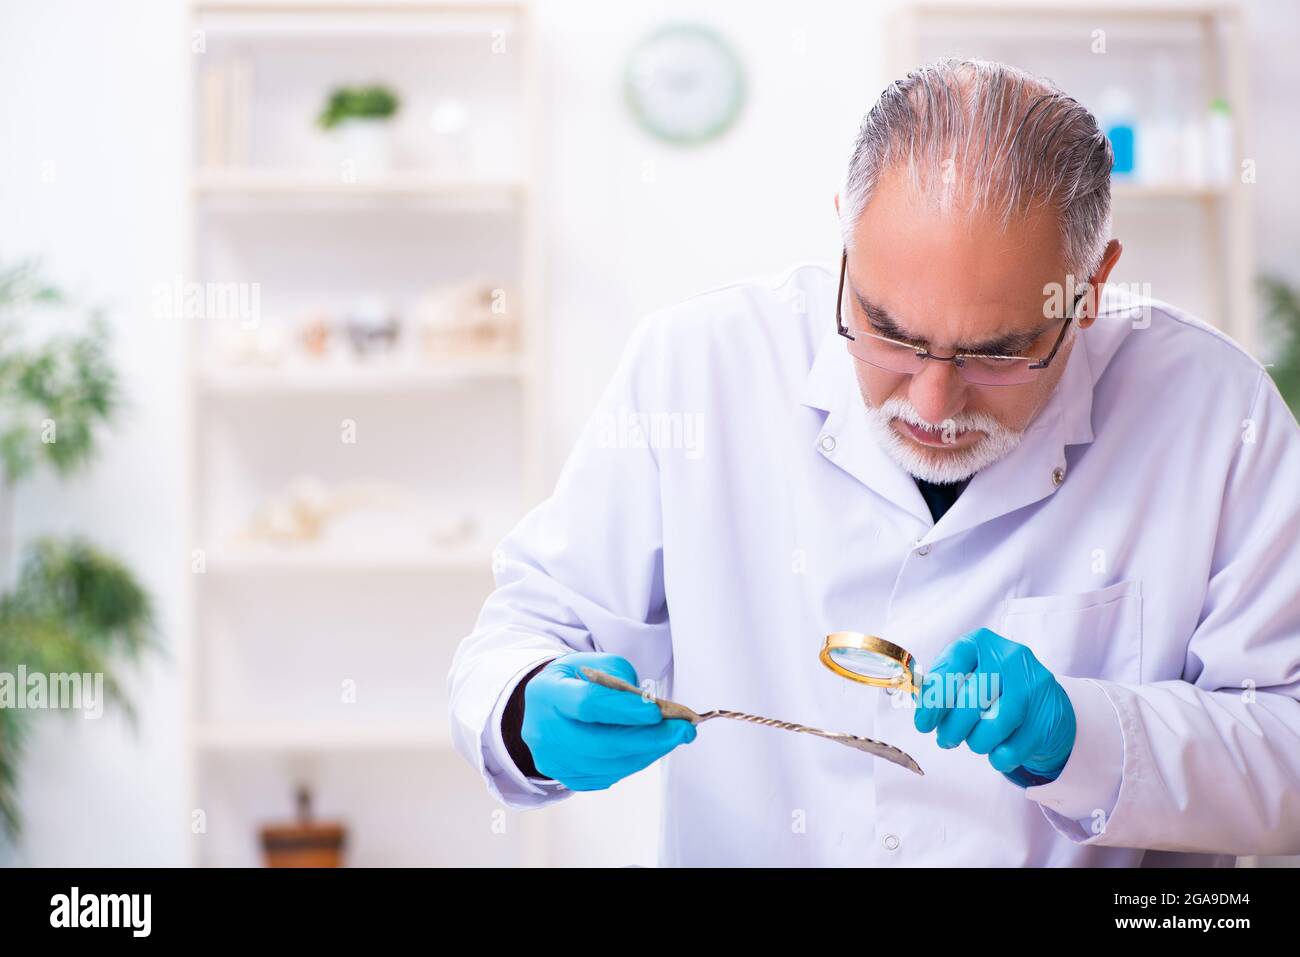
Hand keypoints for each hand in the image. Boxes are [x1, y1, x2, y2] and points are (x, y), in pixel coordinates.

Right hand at [522, 652, 696, 790]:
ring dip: (647, 752)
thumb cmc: (575, 680)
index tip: (657, 712)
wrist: (544, 706)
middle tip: (684, 730)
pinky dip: (634, 762)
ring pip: (608, 765)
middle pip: (600, 744)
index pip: (588, 704)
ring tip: (674, 737)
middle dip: (648, 739)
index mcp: (548, 693)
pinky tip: (651, 747)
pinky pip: (608, 776)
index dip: (624, 710)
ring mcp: (553, 760)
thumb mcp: (592, 663)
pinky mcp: (566, 777)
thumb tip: (651, 707)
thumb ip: (620, 678)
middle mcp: (545, 731)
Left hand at [913, 627, 1075, 783]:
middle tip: (945, 740)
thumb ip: (941, 685)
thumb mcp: (967, 674)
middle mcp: (1011, 658)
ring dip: (976, 743)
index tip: (923, 724)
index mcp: (982, 643)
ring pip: (992, 728)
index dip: (934, 699)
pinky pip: (1012, 750)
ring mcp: (1034, 686)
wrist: (1046, 703)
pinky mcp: (1048, 717)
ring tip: (975, 741)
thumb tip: (921, 704)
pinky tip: (997, 750)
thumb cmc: (994, 689)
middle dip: (951, 729)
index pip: (952, 666)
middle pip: (971, 701)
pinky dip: (998, 757)